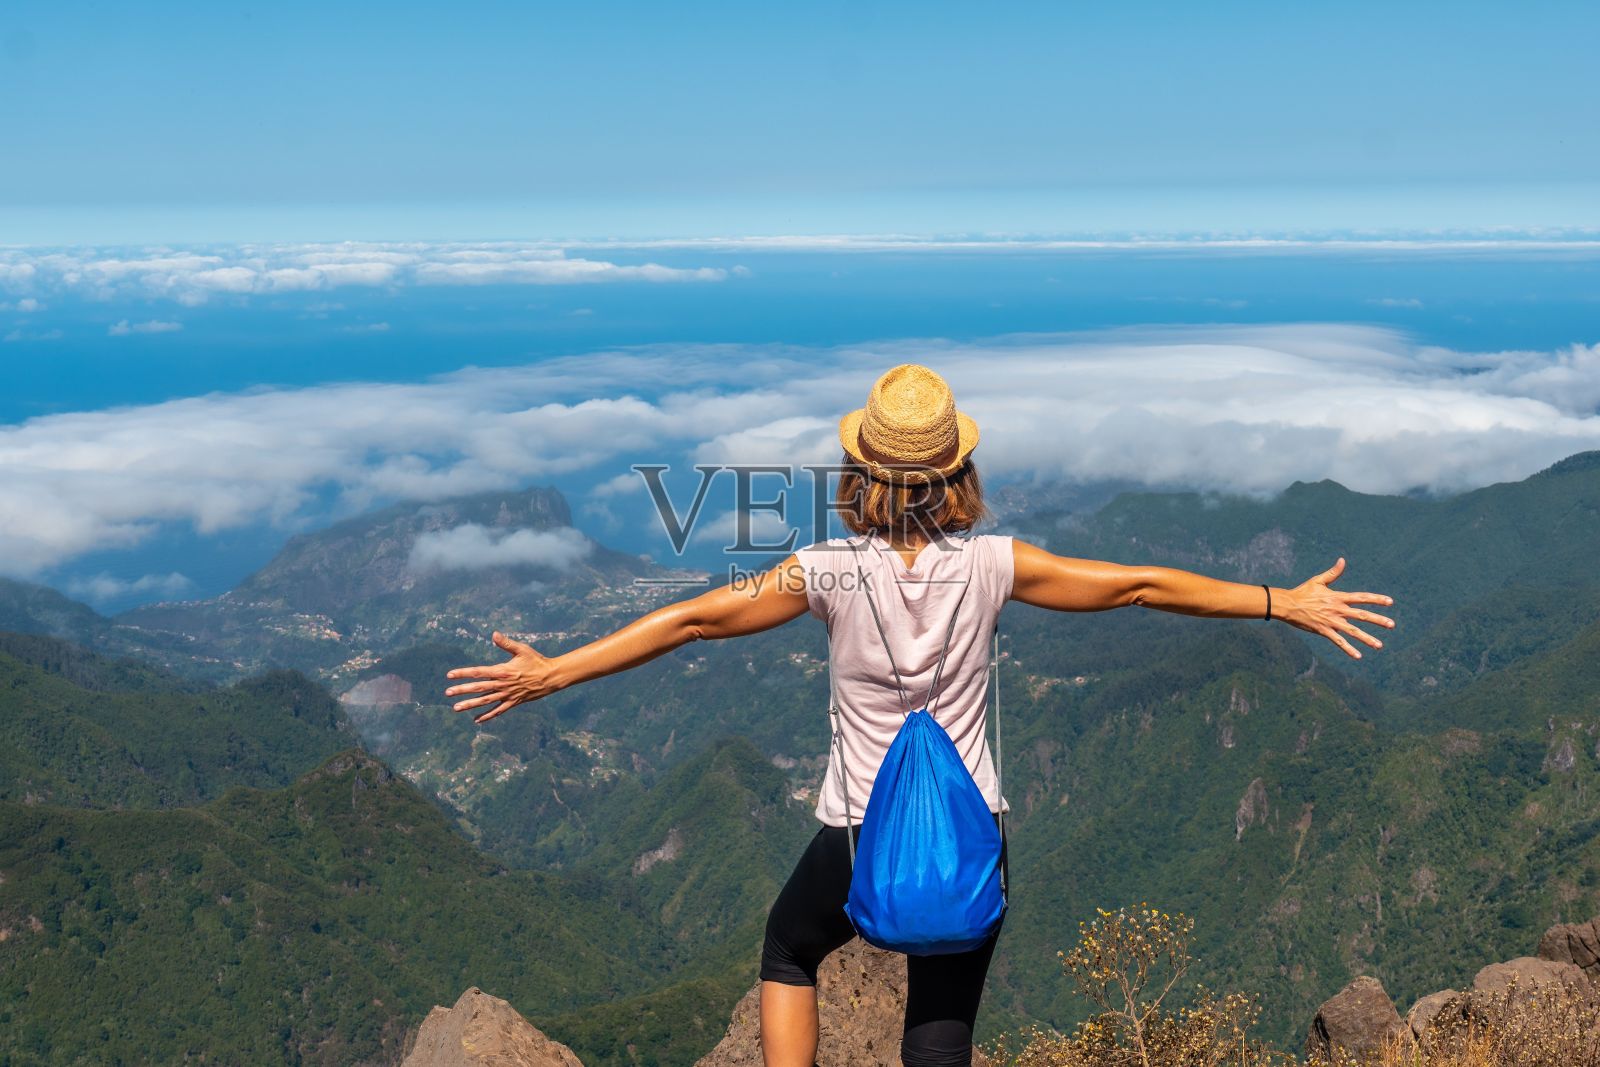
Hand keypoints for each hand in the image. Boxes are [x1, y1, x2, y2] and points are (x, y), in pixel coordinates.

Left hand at [443, 631, 556, 723]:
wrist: (551, 677)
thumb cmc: (536, 661)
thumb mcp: (522, 649)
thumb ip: (506, 643)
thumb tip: (494, 634)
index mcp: (502, 670)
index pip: (478, 672)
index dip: (463, 673)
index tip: (450, 675)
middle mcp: (502, 684)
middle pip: (478, 687)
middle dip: (462, 690)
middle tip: (447, 693)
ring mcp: (507, 695)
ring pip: (485, 701)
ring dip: (470, 705)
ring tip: (456, 708)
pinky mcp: (514, 702)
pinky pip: (498, 710)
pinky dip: (488, 716)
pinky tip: (477, 720)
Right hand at [1278, 557, 1394, 659]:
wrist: (1287, 605)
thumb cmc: (1302, 592)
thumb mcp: (1318, 581)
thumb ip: (1333, 573)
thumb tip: (1342, 560)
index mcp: (1337, 597)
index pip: (1361, 598)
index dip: (1376, 599)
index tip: (1390, 602)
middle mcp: (1337, 609)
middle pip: (1361, 615)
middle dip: (1378, 620)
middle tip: (1392, 625)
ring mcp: (1331, 621)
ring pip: (1353, 631)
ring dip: (1367, 638)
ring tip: (1379, 645)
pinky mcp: (1323, 630)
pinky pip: (1338, 641)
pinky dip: (1348, 649)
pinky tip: (1358, 656)